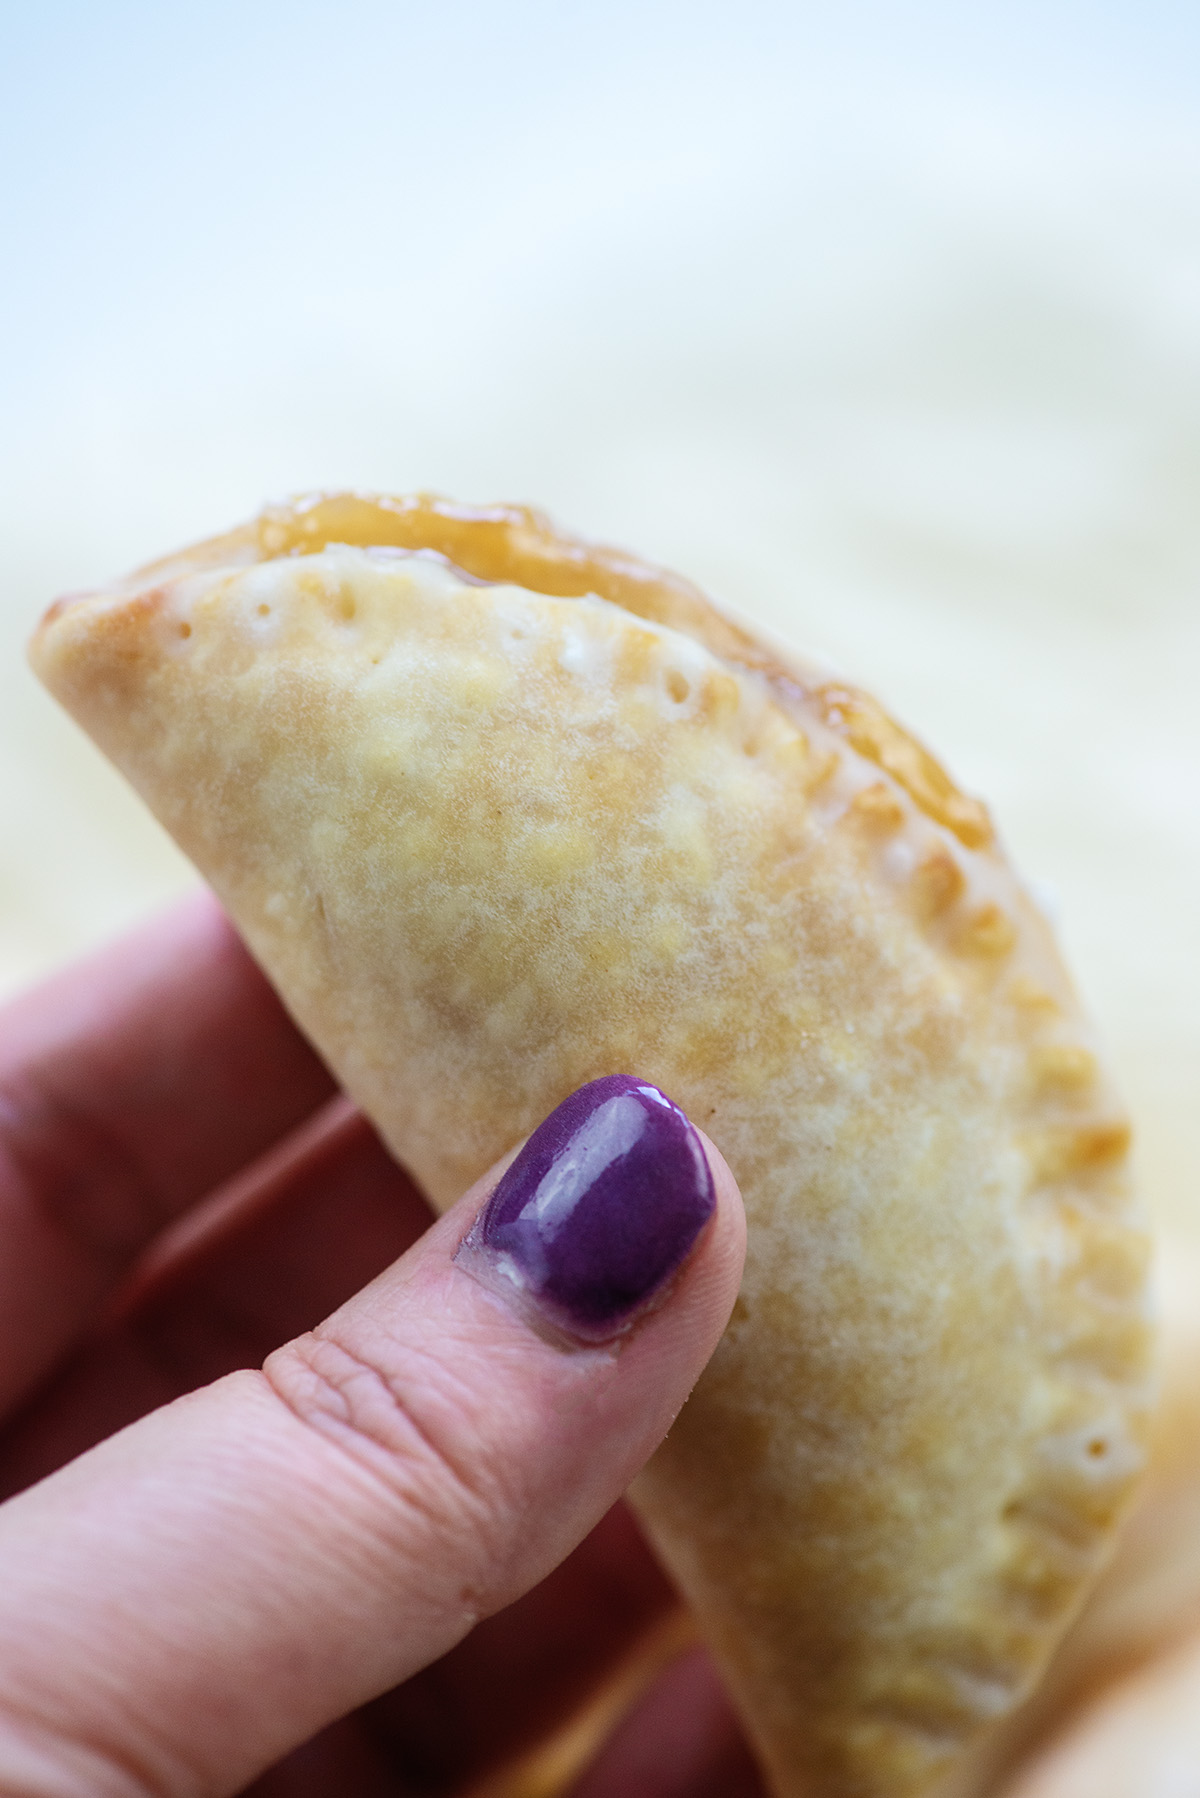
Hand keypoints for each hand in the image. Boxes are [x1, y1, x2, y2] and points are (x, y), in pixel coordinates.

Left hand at [0, 893, 751, 1797]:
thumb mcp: (16, 1692)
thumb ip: (321, 1471)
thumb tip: (637, 1190)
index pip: (59, 1129)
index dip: (260, 980)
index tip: (481, 870)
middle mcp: (39, 1586)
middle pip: (291, 1326)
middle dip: (503, 1203)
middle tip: (717, 1070)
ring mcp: (178, 1769)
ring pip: (432, 1563)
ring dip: (640, 1460)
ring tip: (827, 1308)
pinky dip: (684, 1746)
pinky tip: (810, 1638)